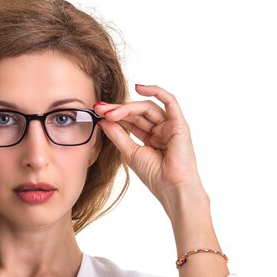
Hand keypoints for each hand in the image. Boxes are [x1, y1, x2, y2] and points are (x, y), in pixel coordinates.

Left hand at [95, 84, 205, 211]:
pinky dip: (156, 91)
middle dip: (117, 110)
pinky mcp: (179, 123)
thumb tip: (103, 120)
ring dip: (127, 107)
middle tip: (100, 108)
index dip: (114, 115)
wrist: (172, 188)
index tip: (97, 112)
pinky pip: (170, 101)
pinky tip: (139, 88)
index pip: (130, 121)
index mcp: (150, 137)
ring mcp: (170, 126)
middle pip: (137, 113)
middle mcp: (160, 129)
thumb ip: (118, 135)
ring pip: (148, 107)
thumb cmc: (154, 175)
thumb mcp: (130, 152)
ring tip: (110, 111)